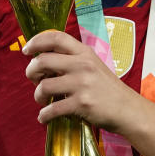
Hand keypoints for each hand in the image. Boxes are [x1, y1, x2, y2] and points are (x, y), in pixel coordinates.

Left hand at [23, 30, 146, 133]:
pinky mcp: (81, 104)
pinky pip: (52, 109)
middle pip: (42, 60)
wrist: (128, 110)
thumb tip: (43, 62)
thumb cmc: (107, 89)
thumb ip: (72, 61)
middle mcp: (82, 65)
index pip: (55, 37)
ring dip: (37, 95)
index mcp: (84, 53)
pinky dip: (44, 115)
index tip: (26, 50)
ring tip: (42, 101)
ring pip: (44, 86)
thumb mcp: (93, 66)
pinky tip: (44, 117)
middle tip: (34, 80)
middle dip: (31, 71)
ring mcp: (82, 84)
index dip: (36, 41)